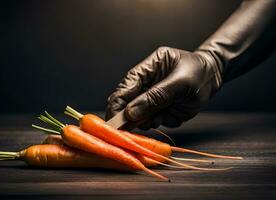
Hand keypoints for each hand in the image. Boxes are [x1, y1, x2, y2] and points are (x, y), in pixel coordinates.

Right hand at [106, 46, 221, 128]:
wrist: (215, 78)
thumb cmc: (200, 73)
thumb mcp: (181, 83)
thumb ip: (156, 97)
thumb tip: (131, 113)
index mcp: (148, 67)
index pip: (126, 86)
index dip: (118, 104)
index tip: (114, 122)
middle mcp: (146, 82)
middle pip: (127, 102)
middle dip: (132, 116)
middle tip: (137, 124)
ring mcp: (151, 96)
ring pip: (139, 115)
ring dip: (150, 120)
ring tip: (165, 115)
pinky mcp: (159, 107)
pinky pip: (153, 121)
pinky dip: (162, 122)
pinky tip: (173, 115)